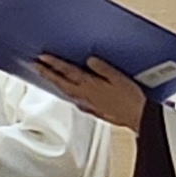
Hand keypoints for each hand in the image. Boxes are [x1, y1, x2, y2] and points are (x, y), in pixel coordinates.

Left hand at [33, 54, 148, 130]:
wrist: (139, 119)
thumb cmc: (131, 99)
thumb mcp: (119, 78)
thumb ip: (103, 69)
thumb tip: (90, 60)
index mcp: (90, 86)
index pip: (67, 72)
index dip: (53, 64)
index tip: (42, 58)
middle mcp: (85, 96)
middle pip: (61, 83)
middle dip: (47, 74)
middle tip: (36, 66)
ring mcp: (88, 105)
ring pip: (66, 92)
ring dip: (55, 83)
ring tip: (48, 76)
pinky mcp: (94, 111)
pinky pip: (75, 100)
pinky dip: (68, 93)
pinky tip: (69, 92)